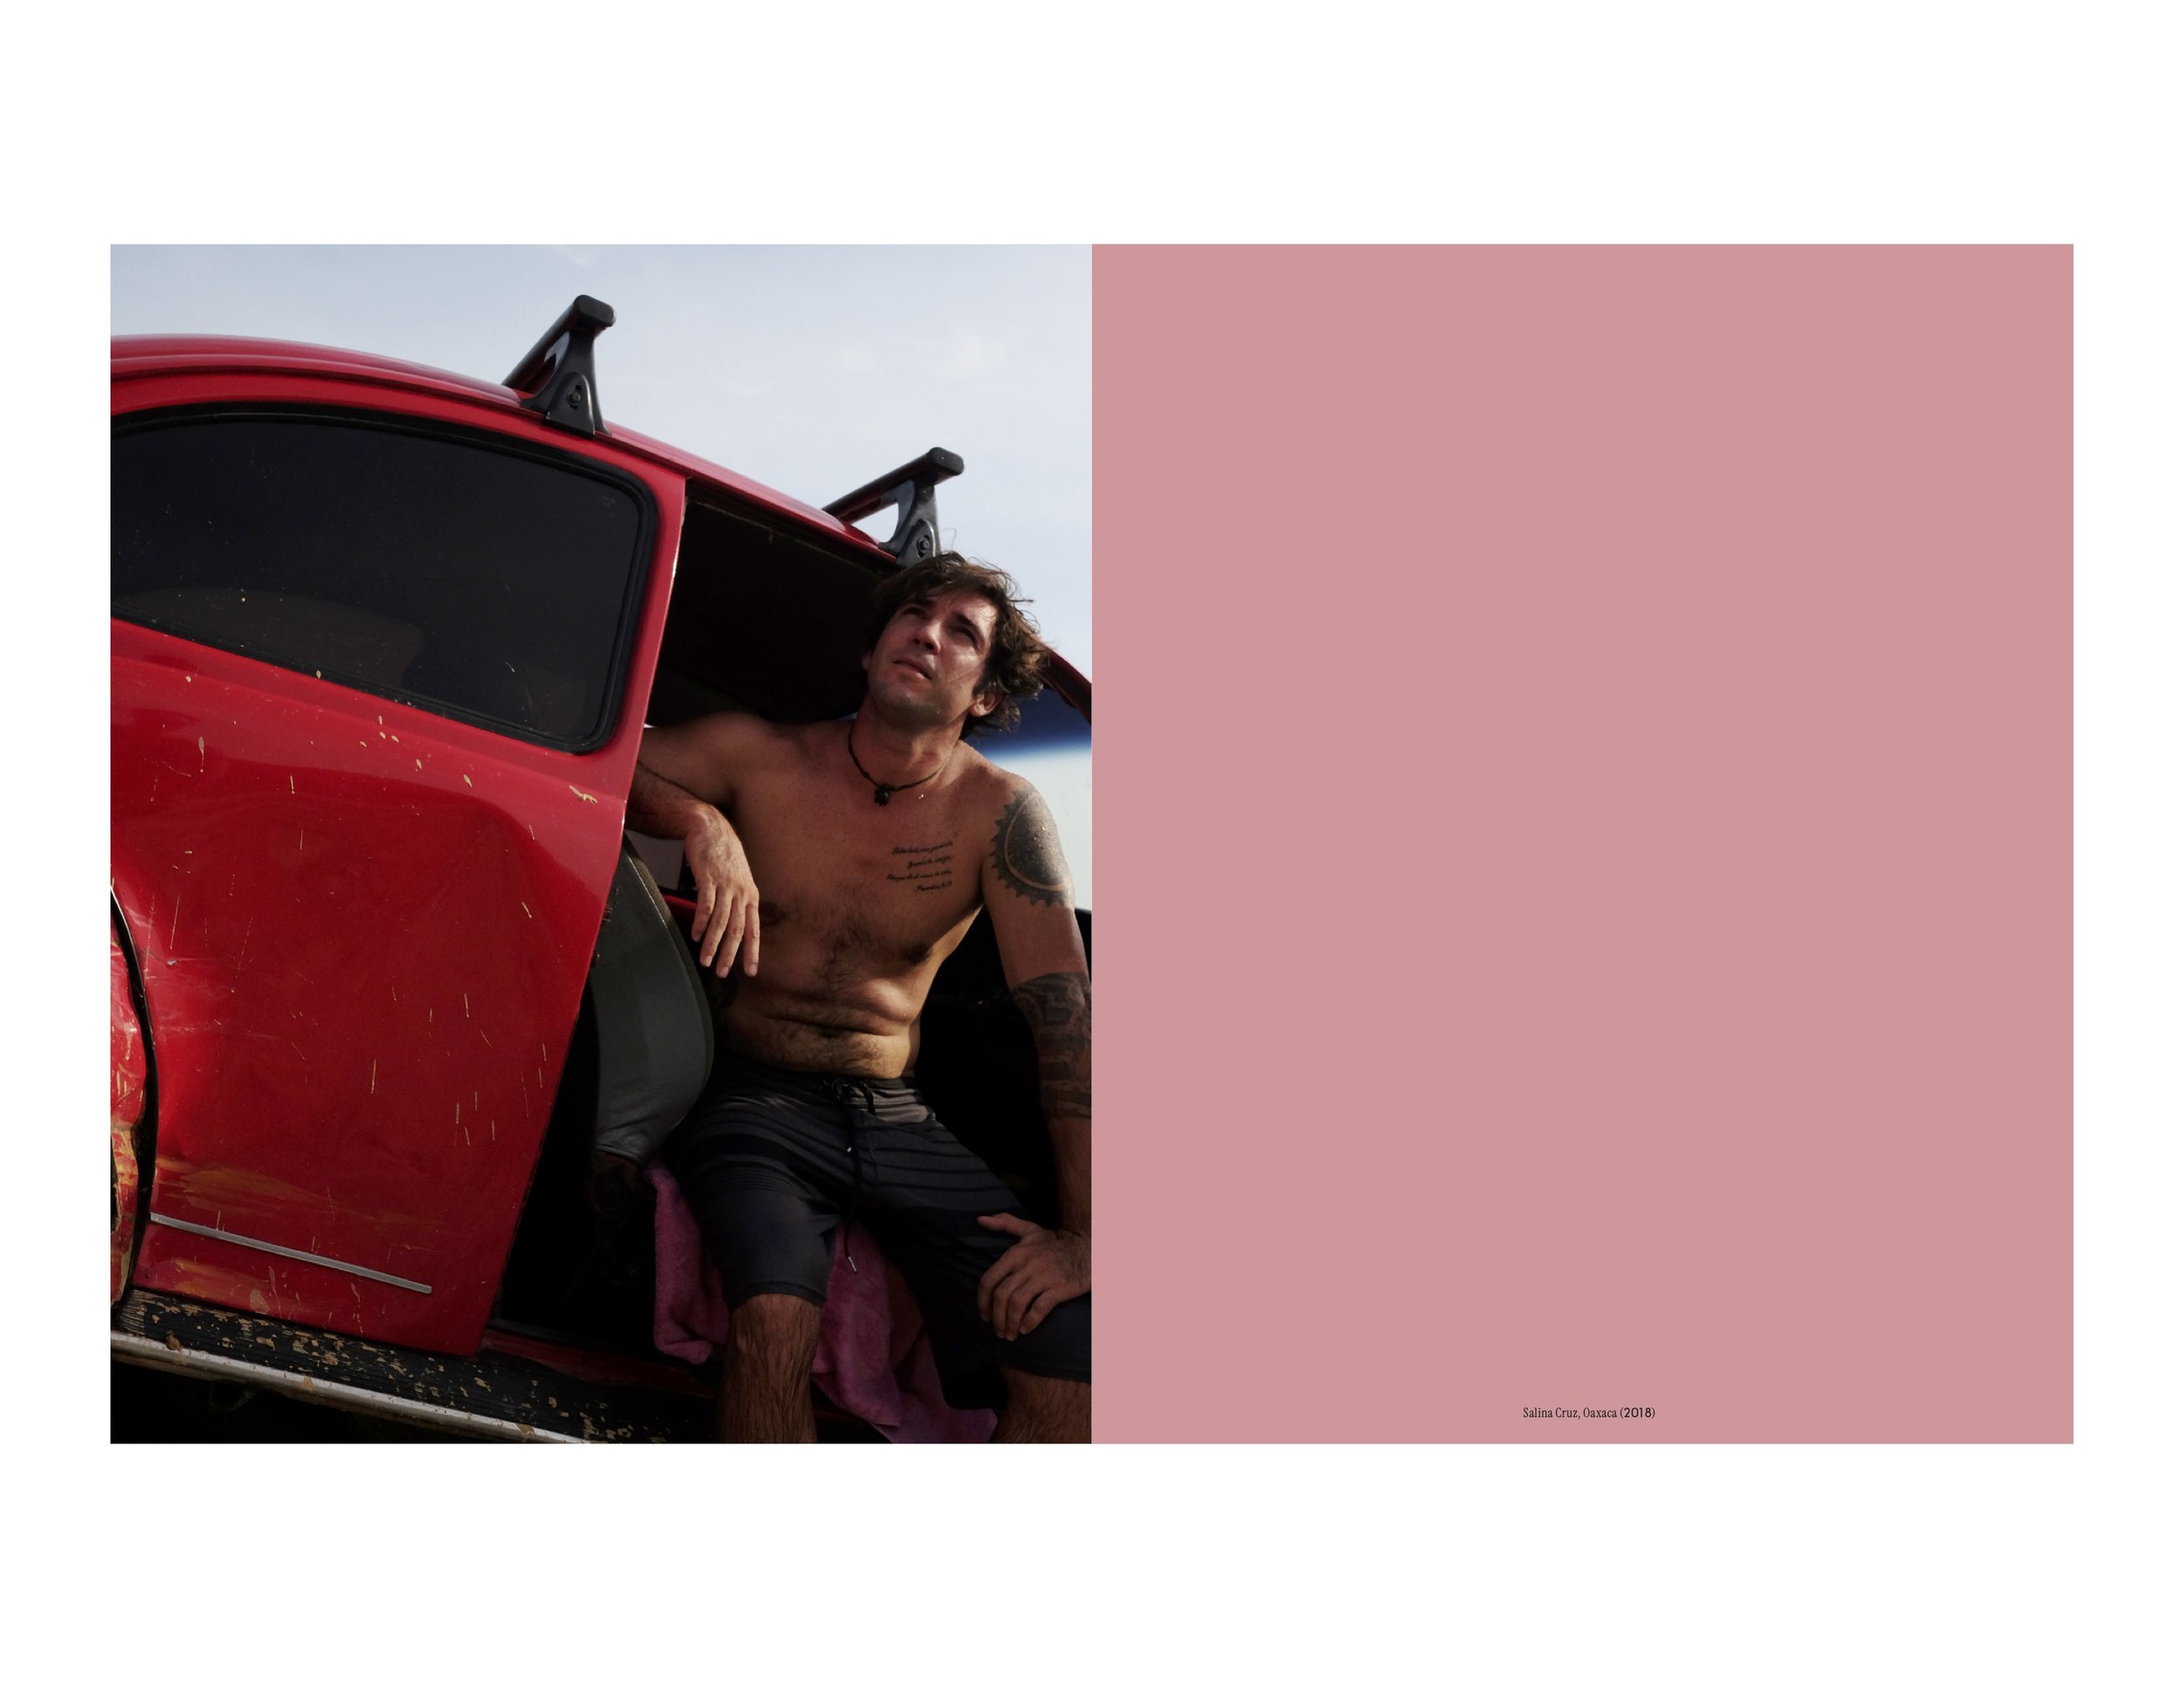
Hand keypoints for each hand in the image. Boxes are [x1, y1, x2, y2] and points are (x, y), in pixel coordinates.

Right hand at [686, 812, 760, 977]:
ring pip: (721, 922)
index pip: (754, 929)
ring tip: (705, 960)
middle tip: (722, 972)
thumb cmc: (722, 854)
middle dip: (730, 955)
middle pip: (737, 930)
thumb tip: (733, 923)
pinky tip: (695, 935)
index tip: (750, 971)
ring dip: (712, 944)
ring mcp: (726, 885)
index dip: (752, 951)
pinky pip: (705, 906)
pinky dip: (701, 923)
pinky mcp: (709, 878)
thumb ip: (737, 899)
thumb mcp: (738, 878)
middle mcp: (741, 892)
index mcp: (751, 895)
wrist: (709, 827)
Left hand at [975, 1214, 1088, 1339]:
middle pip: (1001, 1295)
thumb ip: (1004, 1223)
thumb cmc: (1055, 1241)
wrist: (1086, 1247)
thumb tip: (979, 1220)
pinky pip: (1039, 1308)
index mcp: (1015, 1253)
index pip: (989, 1280)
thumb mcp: (1029, 1230)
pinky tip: (1026, 1329)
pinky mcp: (1059, 1288)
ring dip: (1010, 1323)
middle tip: (997, 1331)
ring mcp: (1043, 1277)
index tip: (984, 1315)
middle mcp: (1027, 1265)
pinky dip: (1030, 1321)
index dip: (982, 1301)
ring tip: (1010, 1334)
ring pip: (1017, 1303)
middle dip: (996, 1317)